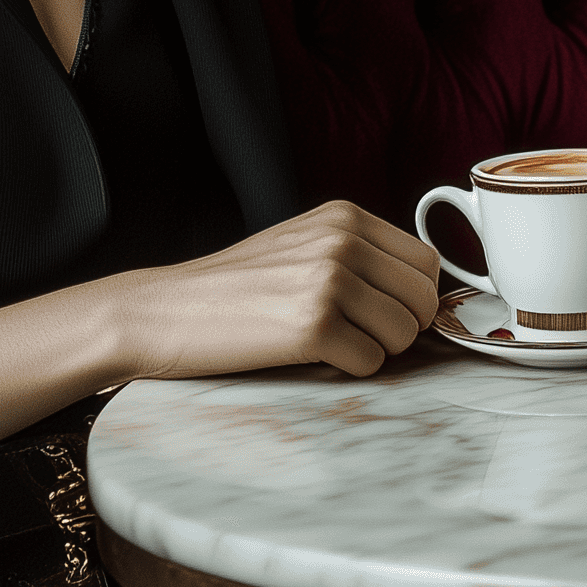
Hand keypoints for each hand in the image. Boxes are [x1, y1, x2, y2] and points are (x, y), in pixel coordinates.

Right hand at [108, 201, 442, 382]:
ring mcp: (328, 281)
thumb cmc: (230, 288)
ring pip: (404, 332)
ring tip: (339, 346)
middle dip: (405, 327)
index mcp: (345, 217)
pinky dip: (352, 369)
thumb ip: (356, 252)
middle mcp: (343, 242)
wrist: (160, 312)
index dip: (416, 296)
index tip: (393, 313)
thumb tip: (416, 287)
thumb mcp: (301, 243)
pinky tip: (318, 358)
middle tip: (369, 338)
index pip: (425, 260)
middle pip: (423, 297)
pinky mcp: (312, 326)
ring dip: (380, 350)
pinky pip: (371, 361)